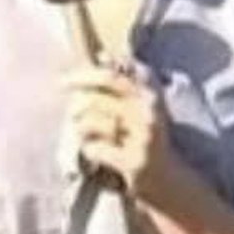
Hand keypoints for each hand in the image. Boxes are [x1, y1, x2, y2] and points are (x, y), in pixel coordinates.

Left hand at [63, 64, 178, 203]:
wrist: (170, 179)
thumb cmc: (149, 137)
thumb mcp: (144, 105)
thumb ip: (127, 79)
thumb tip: (102, 55)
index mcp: (151, 94)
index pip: (112, 76)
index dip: (85, 75)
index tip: (64, 80)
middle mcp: (149, 113)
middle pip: (98, 98)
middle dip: (76, 100)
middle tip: (68, 108)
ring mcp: (142, 138)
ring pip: (92, 122)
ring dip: (82, 128)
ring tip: (87, 134)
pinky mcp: (134, 161)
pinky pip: (95, 148)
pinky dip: (90, 150)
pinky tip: (96, 153)